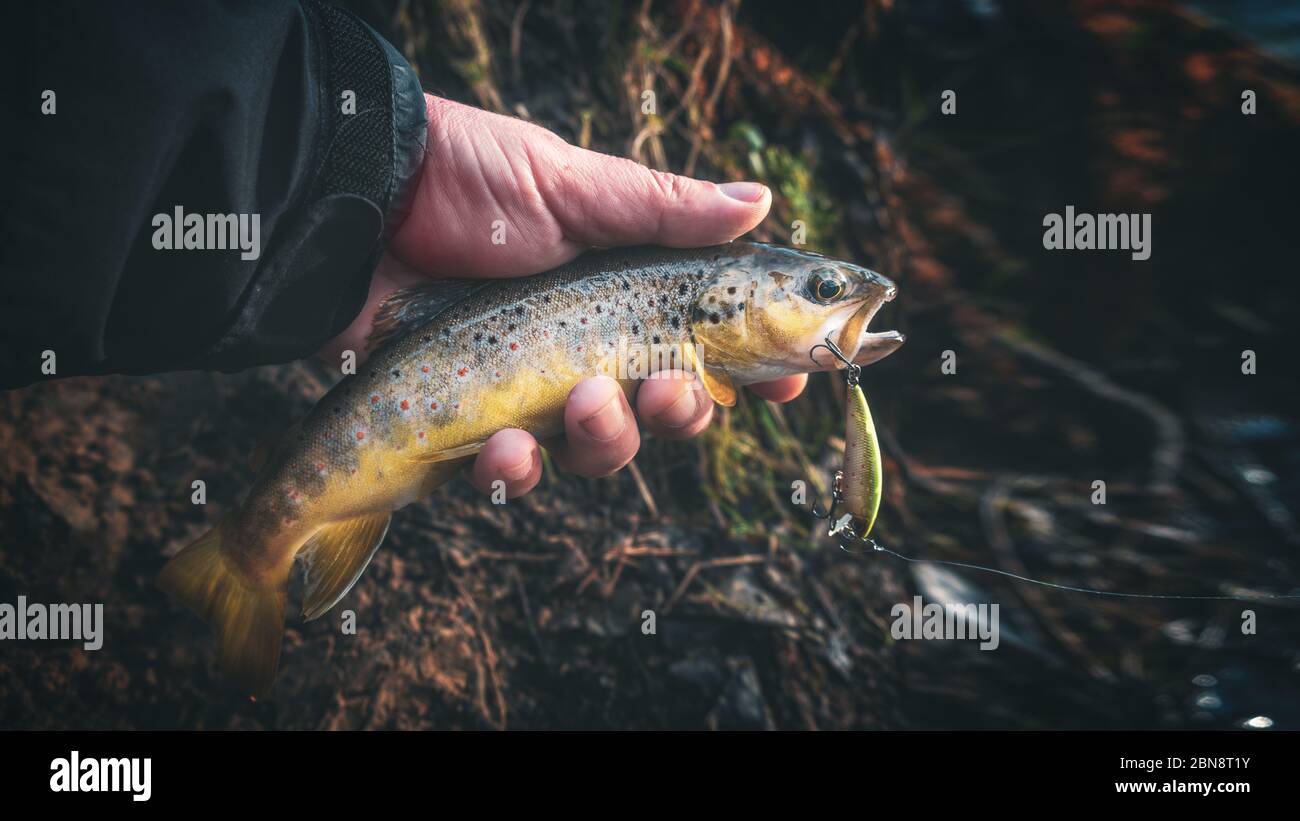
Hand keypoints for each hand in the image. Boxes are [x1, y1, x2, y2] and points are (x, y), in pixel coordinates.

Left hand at [323, 95, 807, 496]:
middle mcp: (586, 345)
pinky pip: (515, 472)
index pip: (707, 339)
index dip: (754, 367)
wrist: (354, 202)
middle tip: (671, 388)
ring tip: (586, 400)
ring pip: (600, 449)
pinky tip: (507, 445)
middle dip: (682, 411)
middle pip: (663, 409)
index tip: (795, 377)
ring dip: (609, 439)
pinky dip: (519, 469)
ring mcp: (530, 389)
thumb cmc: (467, 182)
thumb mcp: (572, 186)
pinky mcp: (471, 425)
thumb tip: (759, 202)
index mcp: (623, 290)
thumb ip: (664, 210)